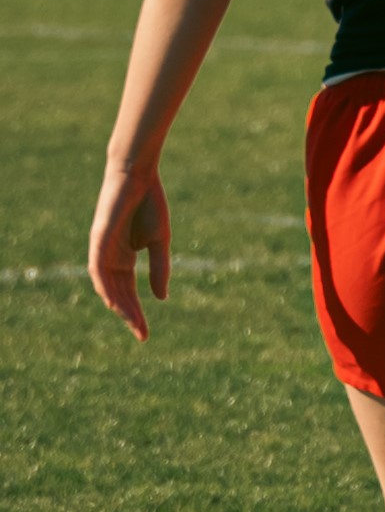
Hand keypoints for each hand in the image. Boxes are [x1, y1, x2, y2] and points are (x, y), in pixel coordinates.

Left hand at [89, 158, 168, 338]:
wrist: (138, 176)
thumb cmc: (150, 204)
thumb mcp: (160, 241)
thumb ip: (159, 268)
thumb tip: (160, 299)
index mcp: (125, 257)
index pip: (129, 292)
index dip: (137, 313)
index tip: (145, 335)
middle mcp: (111, 257)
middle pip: (118, 293)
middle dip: (130, 315)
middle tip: (142, 335)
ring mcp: (103, 249)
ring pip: (106, 285)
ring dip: (118, 305)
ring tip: (132, 322)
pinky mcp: (98, 239)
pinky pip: (97, 269)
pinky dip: (104, 286)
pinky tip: (112, 301)